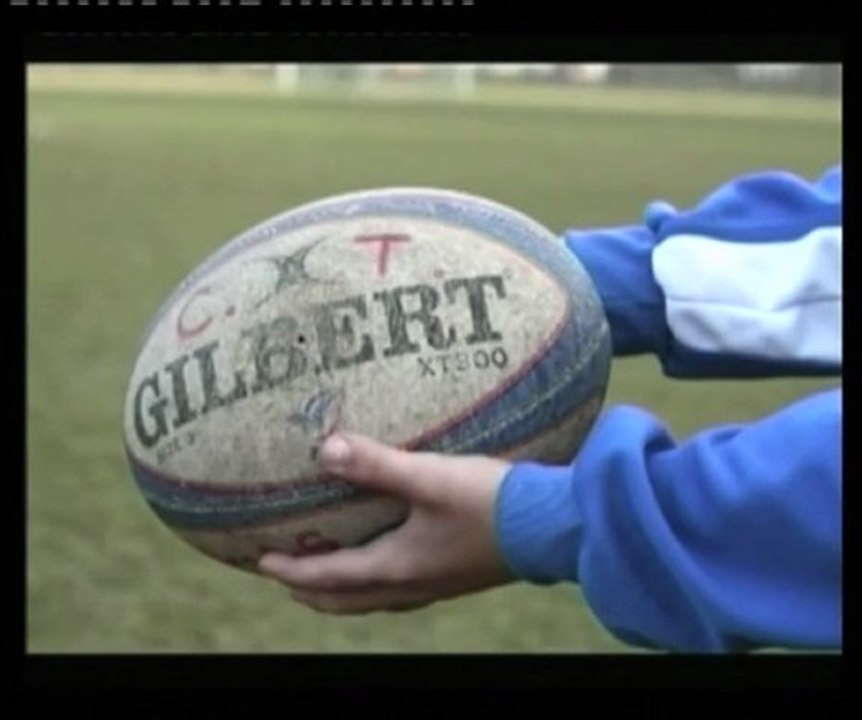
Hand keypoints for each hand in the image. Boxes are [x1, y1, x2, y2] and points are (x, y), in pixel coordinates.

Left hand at [258, 432, 514, 613]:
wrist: (551, 529)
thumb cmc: (491, 502)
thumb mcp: (429, 477)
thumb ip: (378, 464)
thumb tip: (325, 448)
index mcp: (398, 565)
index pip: (329, 577)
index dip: (292, 570)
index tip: (262, 562)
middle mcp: (412, 584)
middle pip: (346, 600)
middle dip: (311, 590)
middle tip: (284, 576)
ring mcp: (436, 585)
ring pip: (373, 600)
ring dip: (341, 591)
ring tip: (325, 577)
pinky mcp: (456, 577)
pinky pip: (399, 591)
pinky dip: (373, 585)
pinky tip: (386, 566)